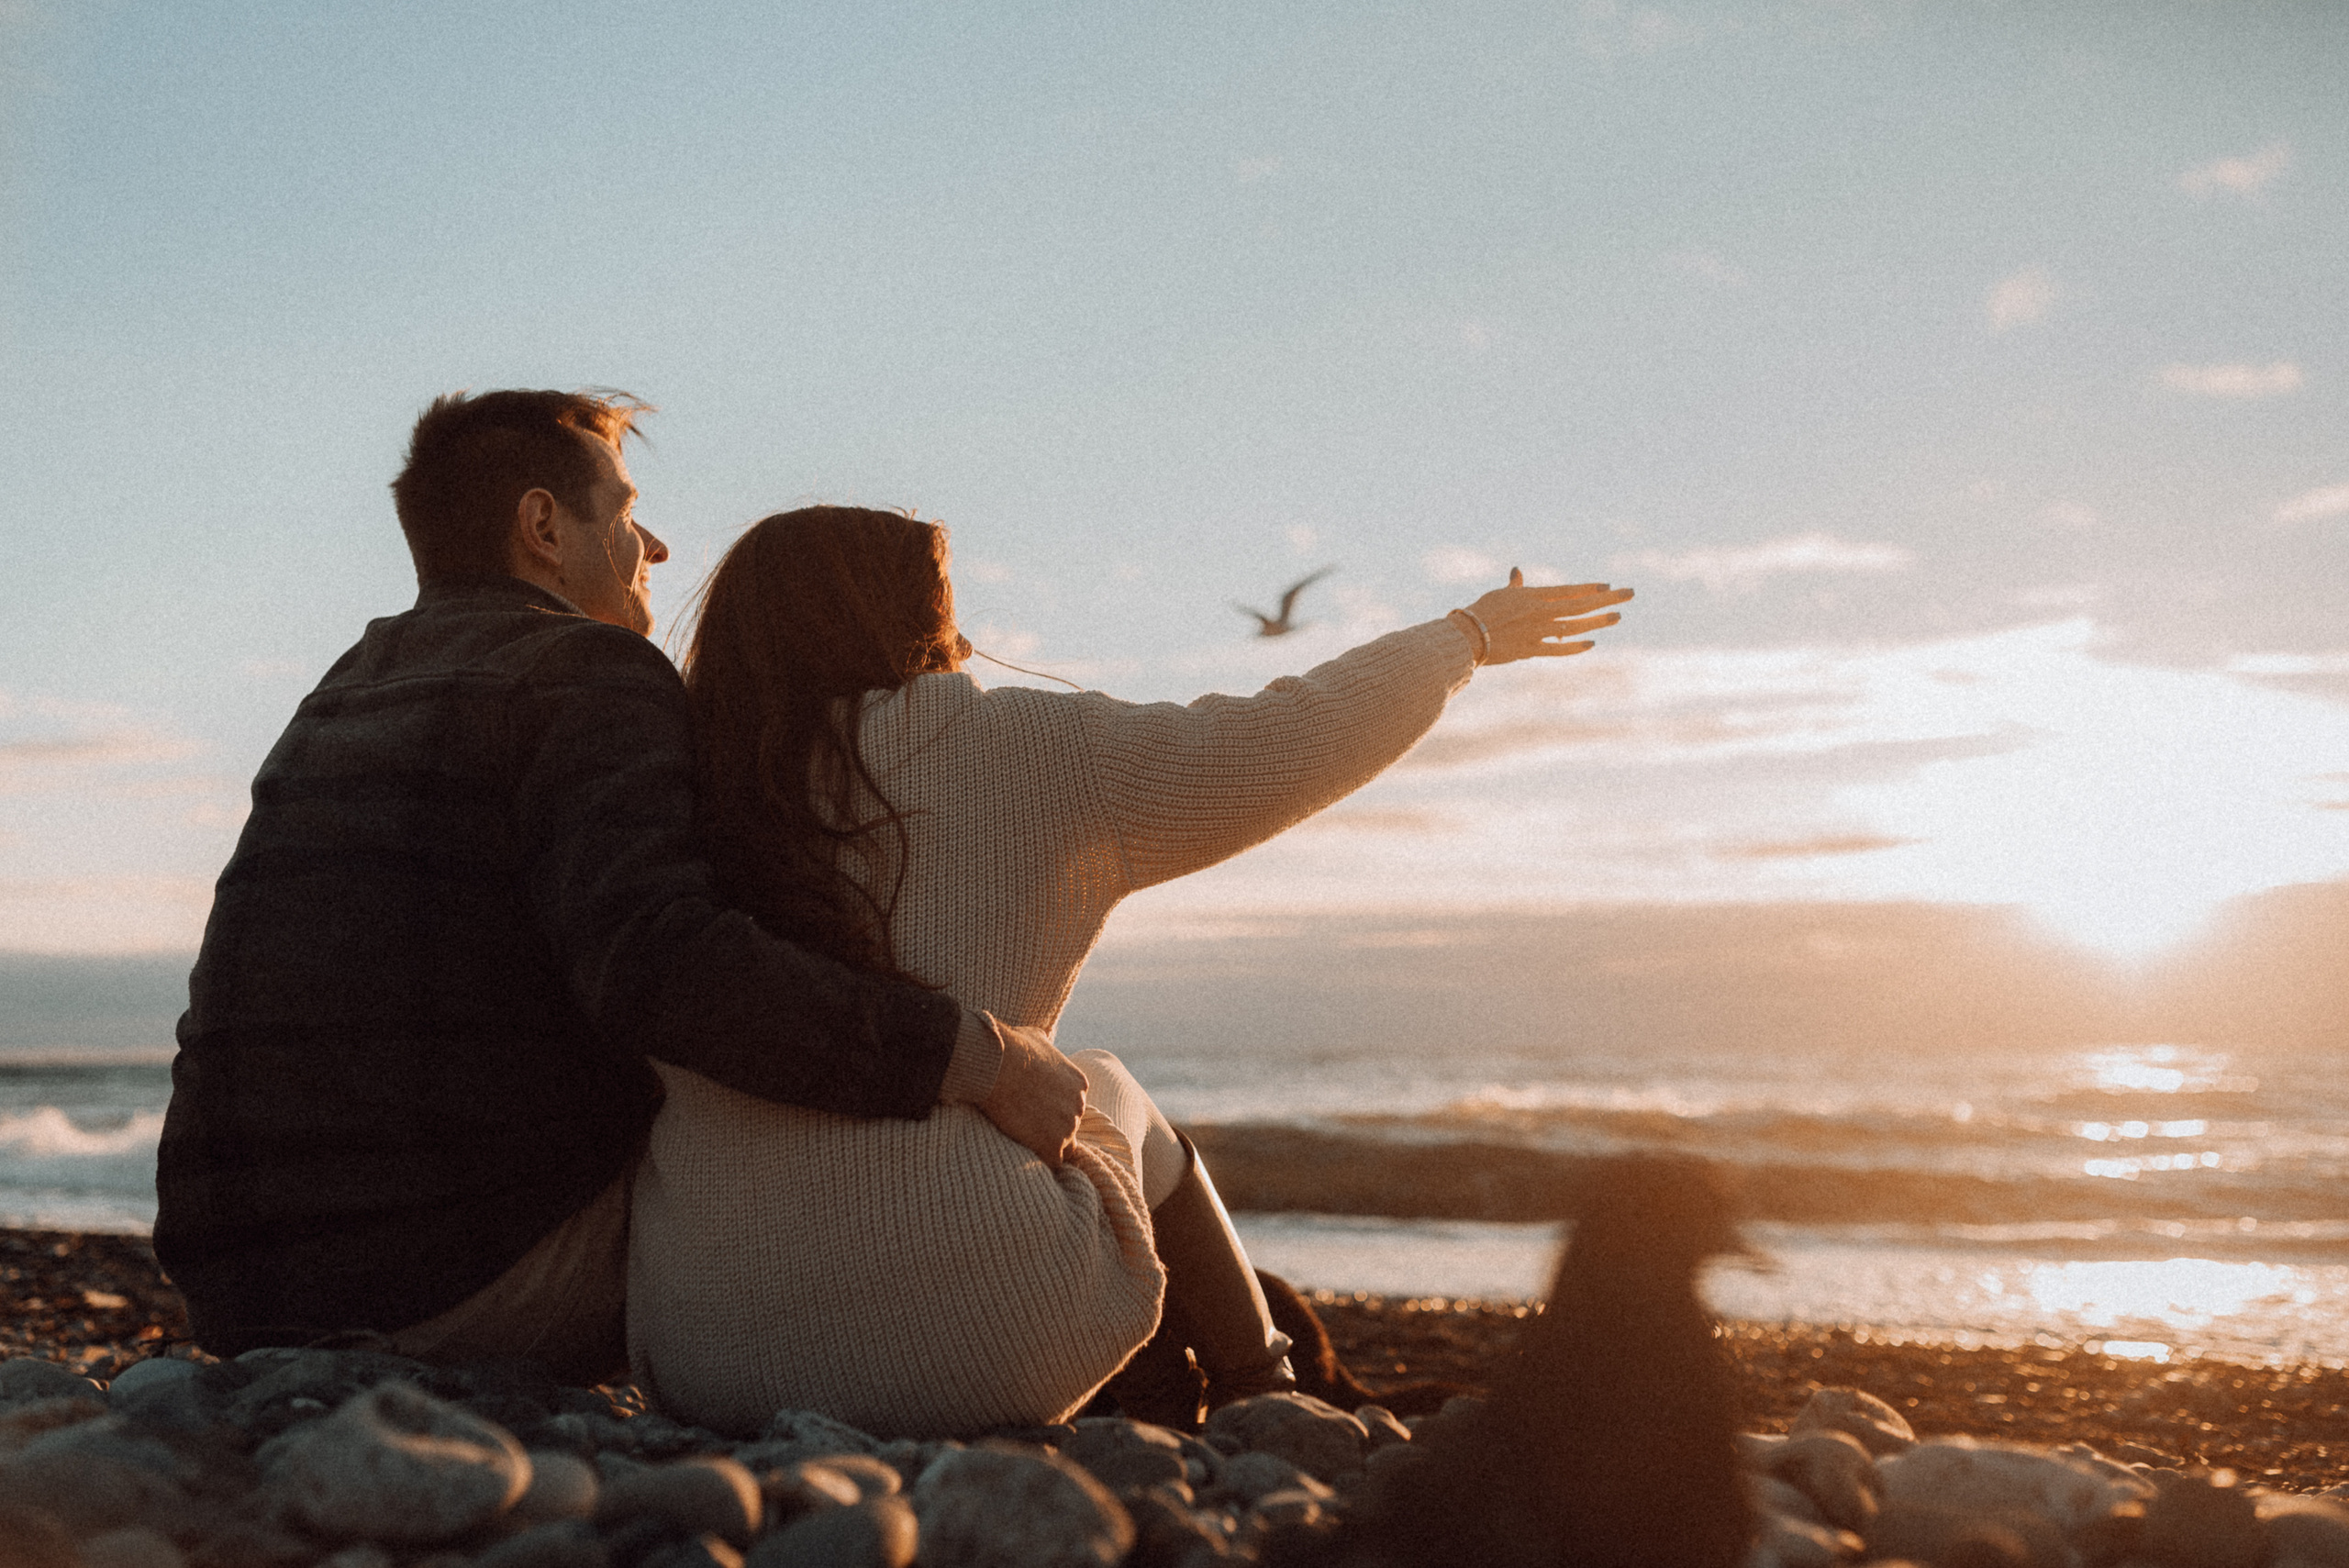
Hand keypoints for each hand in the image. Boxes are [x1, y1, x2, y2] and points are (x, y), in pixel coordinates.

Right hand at [978, 1019, 1085, 1167]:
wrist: (998, 1065)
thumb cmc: (1011, 1048)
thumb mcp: (1035, 1038)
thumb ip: (1044, 1044)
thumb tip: (1040, 1041)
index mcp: (1079, 1083)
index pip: (1071, 1105)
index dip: (1052, 1110)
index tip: (1034, 1110)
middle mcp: (1079, 1106)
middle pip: (1069, 1126)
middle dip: (1051, 1128)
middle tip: (1025, 1126)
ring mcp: (1068, 1127)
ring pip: (1062, 1147)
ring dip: (1045, 1145)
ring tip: (1023, 1140)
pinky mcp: (1052, 1145)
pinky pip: (1053, 1162)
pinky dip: (1041, 1160)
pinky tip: (1026, 1153)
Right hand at [1458, 569, 1631, 664]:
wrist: (1466, 636)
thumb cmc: (1480, 612)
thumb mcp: (1499, 594)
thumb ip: (1515, 586)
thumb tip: (1517, 572)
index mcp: (1533, 596)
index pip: (1568, 590)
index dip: (1590, 588)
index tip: (1608, 586)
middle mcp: (1540, 612)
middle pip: (1580, 604)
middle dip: (1607, 599)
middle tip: (1630, 594)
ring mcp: (1538, 631)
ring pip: (1575, 625)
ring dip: (1598, 621)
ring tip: (1617, 617)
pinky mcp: (1531, 650)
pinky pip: (1558, 649)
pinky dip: (1574, 647)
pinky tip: (1591, 644)